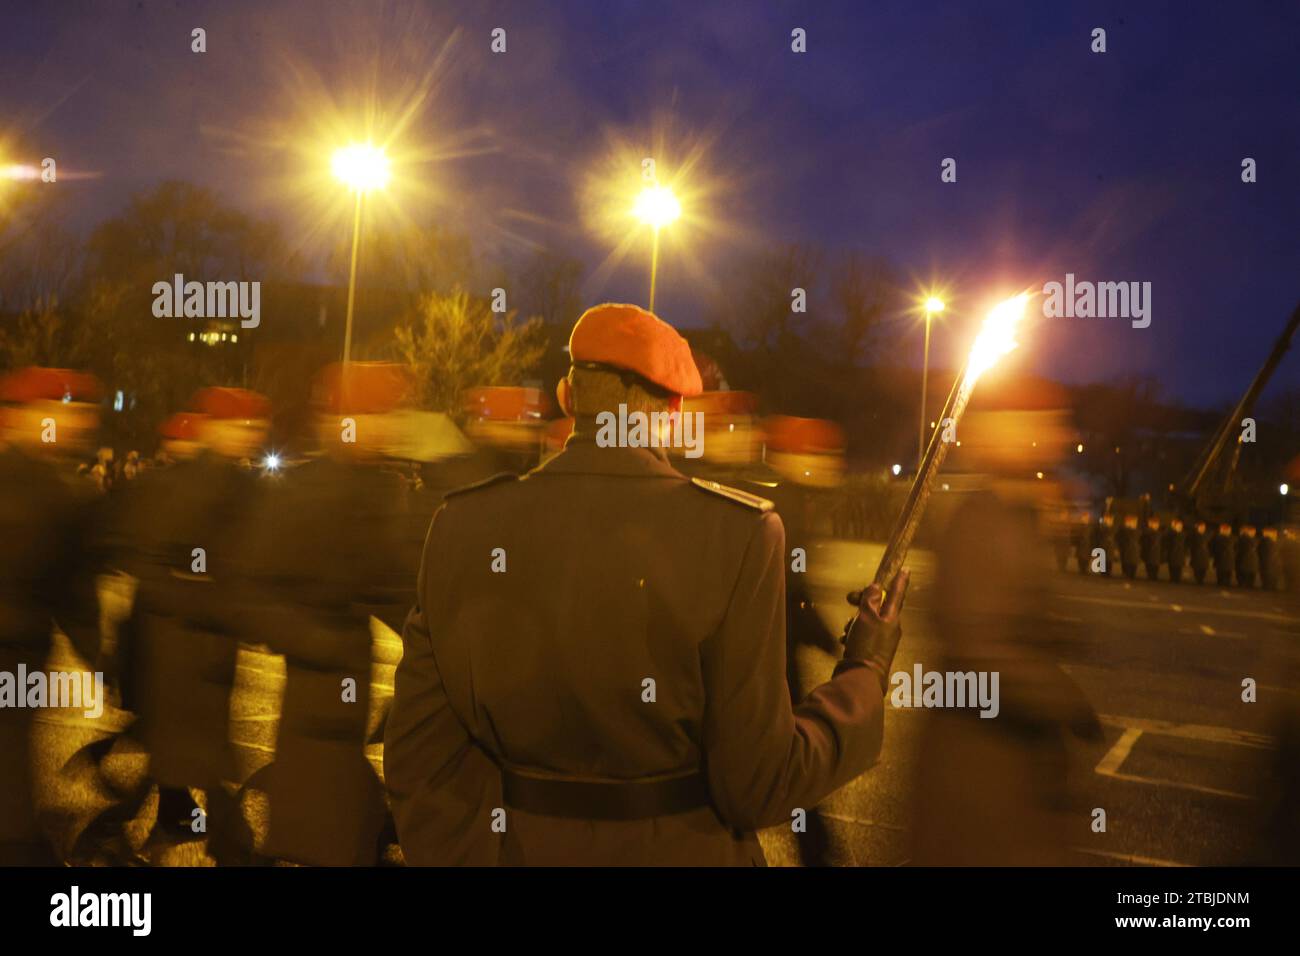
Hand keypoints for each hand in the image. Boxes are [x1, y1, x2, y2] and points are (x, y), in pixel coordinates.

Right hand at [840, 570, 909, 688]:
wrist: (861, 677)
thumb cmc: (866, 644)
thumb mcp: (866, 618)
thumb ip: (870, 601)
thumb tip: (876, 586)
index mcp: (892, 618)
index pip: (896, 594)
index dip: (899, 581)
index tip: (905, 569)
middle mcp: (890, 628)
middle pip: (877, 606)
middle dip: (862, 602)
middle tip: (849, 599)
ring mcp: (881, 641)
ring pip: (867, 621)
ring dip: (854, 620)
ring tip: (846, 629)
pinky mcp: (871, 651)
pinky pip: (861, 635)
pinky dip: (852, 634)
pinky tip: (844, 640)